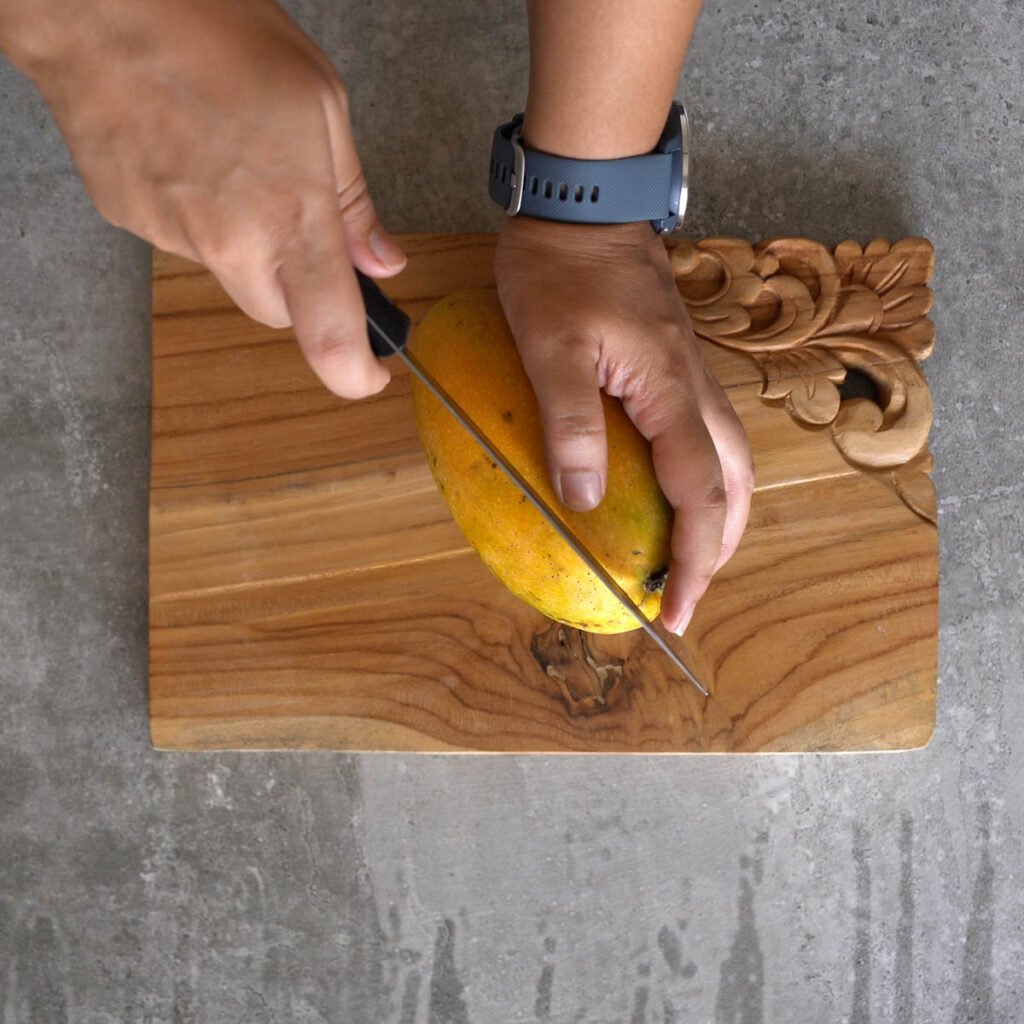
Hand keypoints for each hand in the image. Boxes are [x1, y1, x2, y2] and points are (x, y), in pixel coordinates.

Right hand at [7, 0, 404, 397]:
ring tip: (236, 163)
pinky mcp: (132, 222)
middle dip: (301, 288)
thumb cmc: (215, 32)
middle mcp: (229, 243)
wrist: (100, 5)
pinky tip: (193, 160)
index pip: (330, 335)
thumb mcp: (321, 105)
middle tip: (300, 222)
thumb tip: (380, 261)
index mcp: (290, 217)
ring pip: (231, 274)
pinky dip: (201, 216)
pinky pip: (184, 242)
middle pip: (279, 313)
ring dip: (248, 243)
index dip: (355, 373)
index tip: (371, 375)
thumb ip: (353, 199)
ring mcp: (173, 236)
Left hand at [493, 216, 754, 635]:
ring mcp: (691, 376)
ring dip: (717, 516)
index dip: (695, 562)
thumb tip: (586, 501)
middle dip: (719, 548)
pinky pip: (705, 437)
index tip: (673, 612)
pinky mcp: (674, 367)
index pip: (700, 497)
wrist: (585, 205)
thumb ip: (571, 425)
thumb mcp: (550, 350)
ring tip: (687, 555)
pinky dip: (700, 480)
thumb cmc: (561, 271)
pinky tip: (669, 490)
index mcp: (671, 393)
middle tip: (685, 592)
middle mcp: (696, 390)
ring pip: (729, 462)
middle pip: (735, 486)